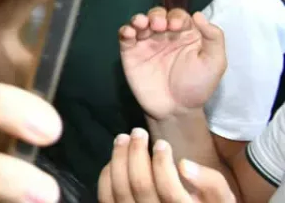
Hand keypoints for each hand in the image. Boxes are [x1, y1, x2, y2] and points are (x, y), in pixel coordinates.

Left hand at [98, 130, 236, 202]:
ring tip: (123, 138)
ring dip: (119, 159)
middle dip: (136, 154)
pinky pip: (107, 197)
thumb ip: (212, 183)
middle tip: (138, 132)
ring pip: (120, 191)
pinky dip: (107, 175)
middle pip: (140, 187)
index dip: (163, 165)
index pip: (170, 193)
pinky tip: (115, 159)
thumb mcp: (221, 197)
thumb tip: (184, 165)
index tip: (161, 143)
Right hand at [118, 7, 225, 120]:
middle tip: (159, 26)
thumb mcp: (215, 62)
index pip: (179, 15)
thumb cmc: (197, 86)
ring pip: (140, 21)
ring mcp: (147, 43)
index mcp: (186, 34)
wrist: (176, 110)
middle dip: (157, 15)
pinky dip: (125, 30)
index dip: (176, 16)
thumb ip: (213, 37)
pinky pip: (125, 36)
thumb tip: (198, 14)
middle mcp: (165, 35)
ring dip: (140, 18)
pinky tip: (130, 33)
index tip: (176, 26)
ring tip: (142, 24)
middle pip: (158, 14)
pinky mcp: (131, 52)